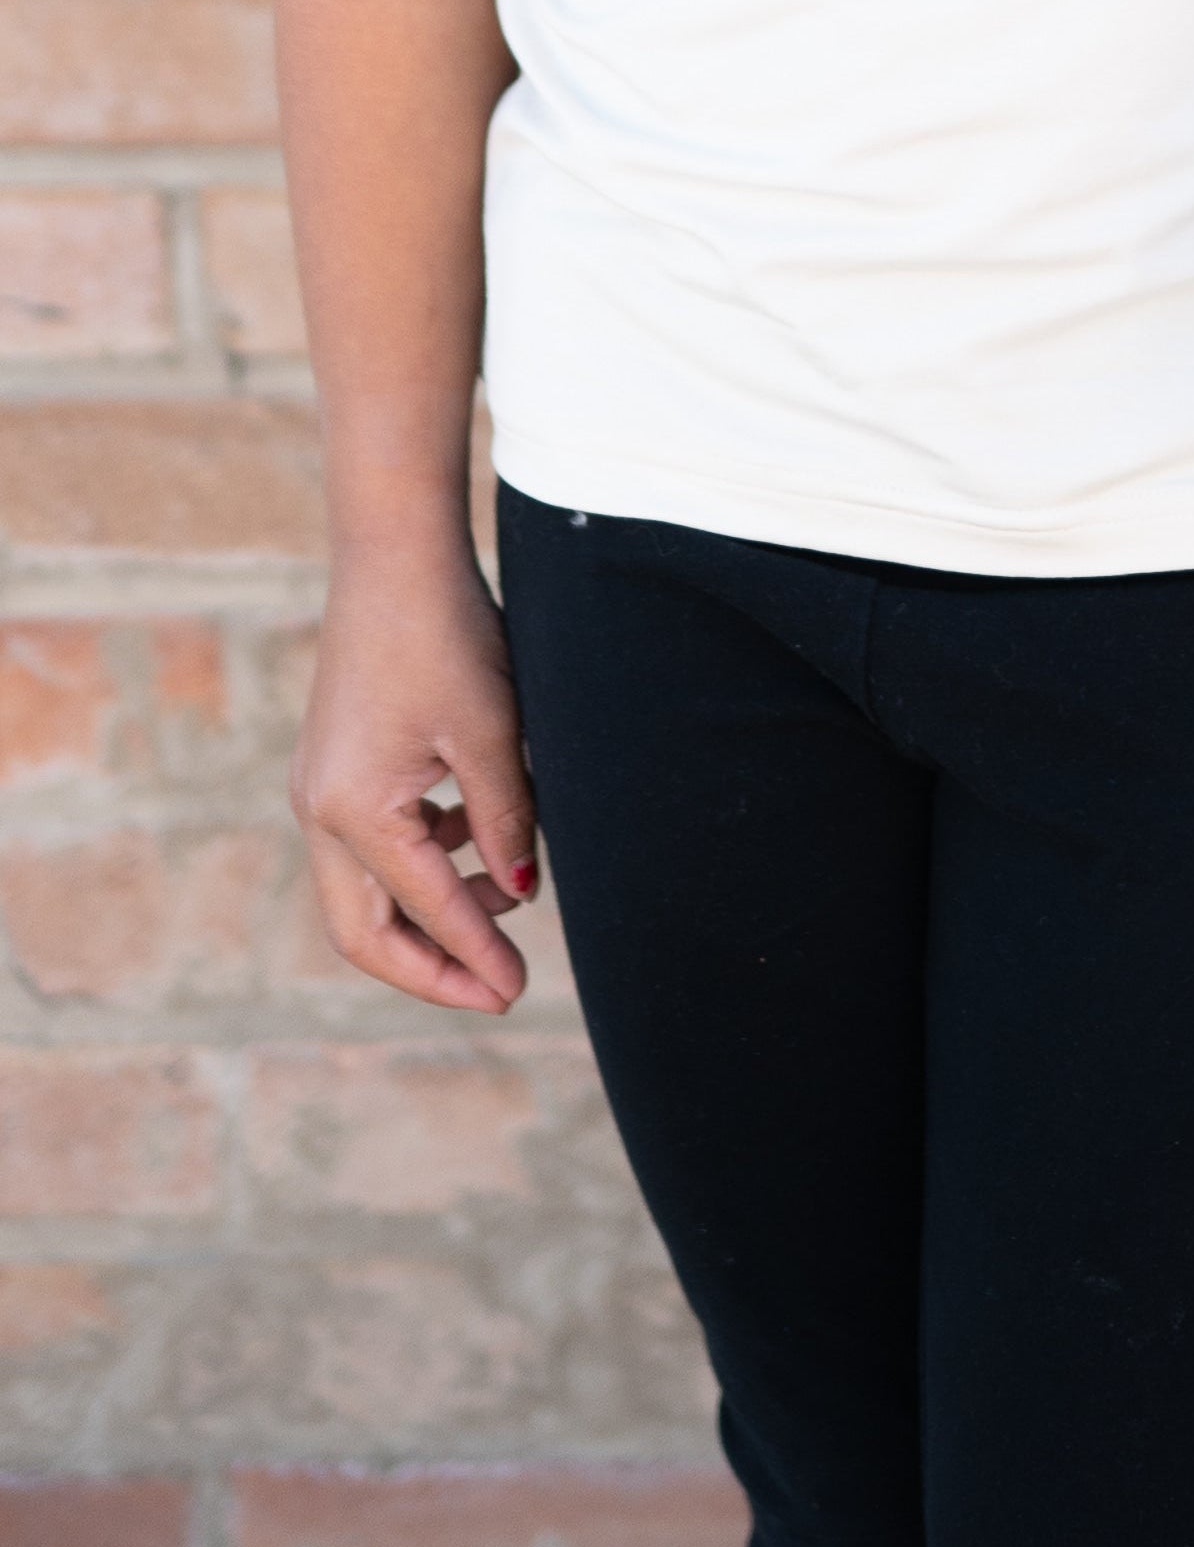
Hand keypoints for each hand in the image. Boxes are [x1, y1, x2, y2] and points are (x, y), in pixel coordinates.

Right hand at [293, 535, 540, 1009]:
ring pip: (363, 894)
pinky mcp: (334, 769)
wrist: (394, 556)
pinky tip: (477, 842)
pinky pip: (369, 846)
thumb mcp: (492, 731)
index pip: (425, 909)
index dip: (475, 956)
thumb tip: (522, 896)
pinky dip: (421, 863)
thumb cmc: (446, 635)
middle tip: (498, 989)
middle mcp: (319, 811)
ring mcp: (318, 790)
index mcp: (352, 811)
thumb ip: (506, 820)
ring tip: (505, 906)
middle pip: (364, 931)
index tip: (519, 990)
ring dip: (428, 914)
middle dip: (430, 968)